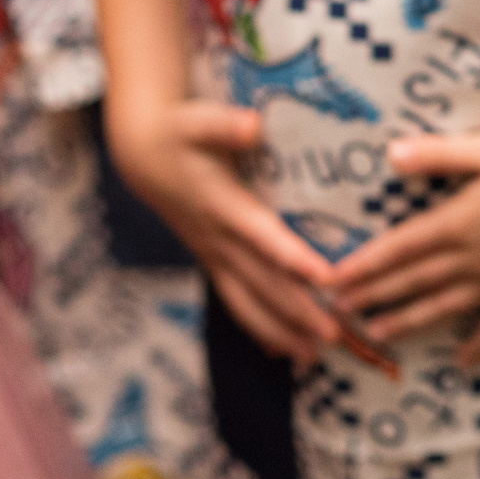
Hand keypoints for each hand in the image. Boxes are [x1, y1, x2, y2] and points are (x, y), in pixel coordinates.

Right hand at [107, 99, 338, 360]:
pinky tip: (285, 350)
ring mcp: (214, 255)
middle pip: (262, 282)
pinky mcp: (213, 261)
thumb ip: (225, 126)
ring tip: (314, 357)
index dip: (294, 258)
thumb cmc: (179, 133)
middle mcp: (219, 240)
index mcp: (223, 206)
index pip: (264, 238)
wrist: (143, 155)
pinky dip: (260, 327)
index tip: (327, 278)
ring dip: (281, 330)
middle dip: (298, 310)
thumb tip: (252, 125)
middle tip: (336, 335)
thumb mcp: (199, 121)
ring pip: (248, 302)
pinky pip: (237, 301)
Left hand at [329, 127, 479, 366]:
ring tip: (379, 334)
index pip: (399, 248)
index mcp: (458, 222)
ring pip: (444, 305)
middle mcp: (472, 258)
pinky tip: (462, 360)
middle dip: (374, 295)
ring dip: (408, 319)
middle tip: (338, 312)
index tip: (329, 282)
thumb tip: (390, 155)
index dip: (363, 265)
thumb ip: (439, 155)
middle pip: (413, 280)